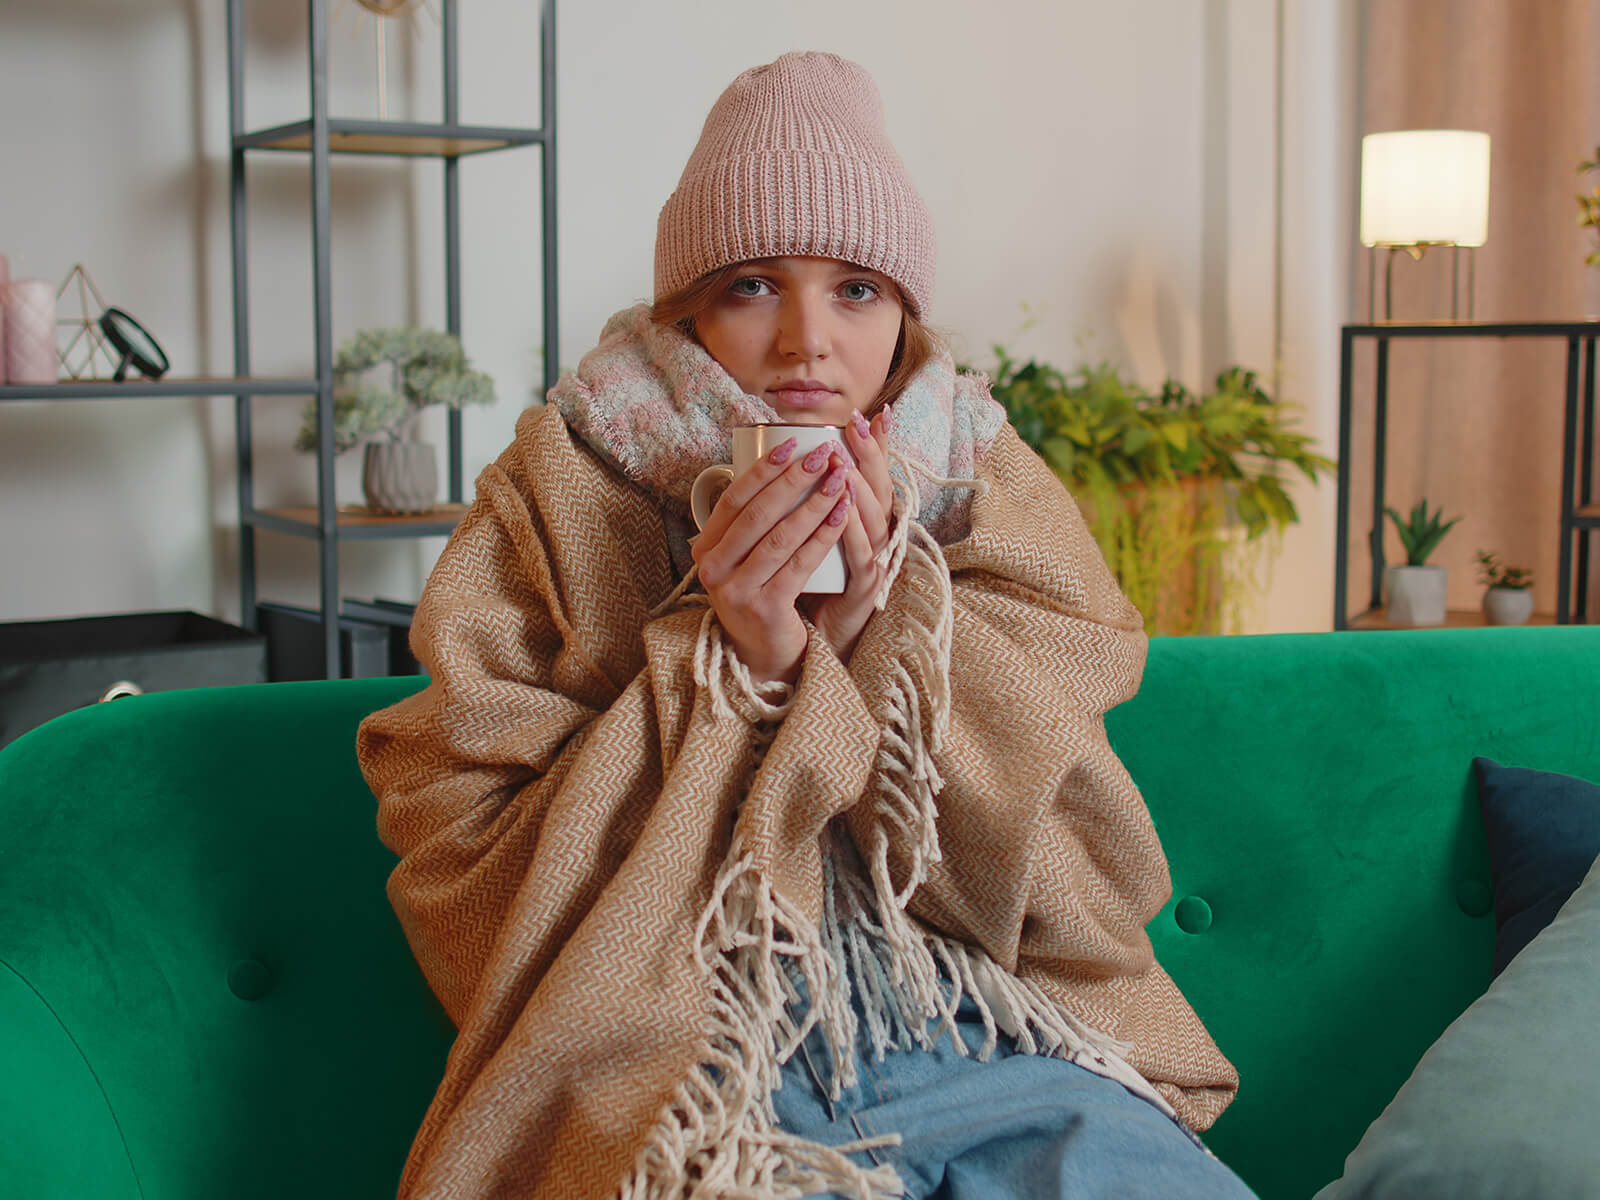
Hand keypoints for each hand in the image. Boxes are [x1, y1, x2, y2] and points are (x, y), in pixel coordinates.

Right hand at [691, 436, 854, 683]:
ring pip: (780, 536)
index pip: (734, 499)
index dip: (763, 470)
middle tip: (825, 455)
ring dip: (814, 503)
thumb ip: (751, 523)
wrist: (766, 654)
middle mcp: (712, 569)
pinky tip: (842, 515)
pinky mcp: (763, 608)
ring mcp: (735, 590)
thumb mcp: (745, 558)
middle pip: (757, 513)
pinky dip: (823, 536)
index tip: (793, 444)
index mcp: (705, 549)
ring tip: (841, 480)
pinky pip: (799, 564)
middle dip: (795, 480)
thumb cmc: (763, 595)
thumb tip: (777, 465)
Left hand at [803, 406, 894, 664]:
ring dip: (859, 487)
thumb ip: (806, 500)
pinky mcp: (864, 589)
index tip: (861, 415)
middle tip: (855, 425)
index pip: (874, 475)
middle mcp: (875, 537)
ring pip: (871, 518)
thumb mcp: (809, 533)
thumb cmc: (812, 580)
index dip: (872, 445)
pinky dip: (851, 532)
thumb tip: (786, 457)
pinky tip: (840, 511)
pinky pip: (859, 556)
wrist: (817, 635)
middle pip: (880, 489)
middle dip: (868, 454)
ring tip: (843, 460)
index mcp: (864, 520)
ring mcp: (873, 562)